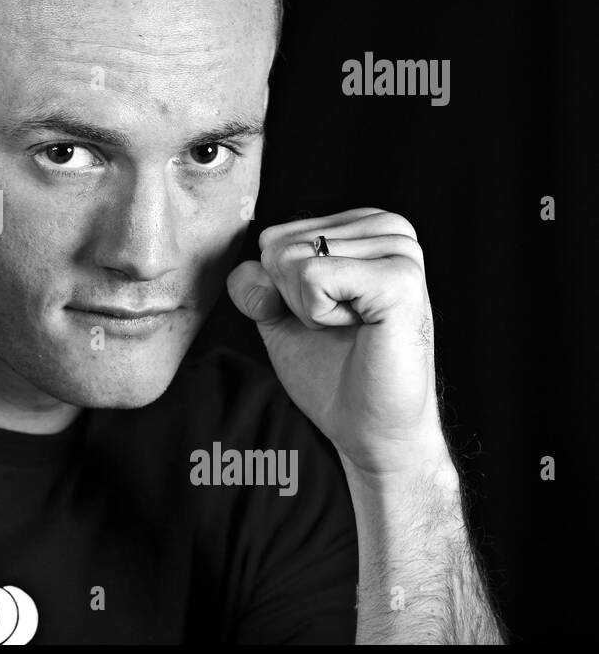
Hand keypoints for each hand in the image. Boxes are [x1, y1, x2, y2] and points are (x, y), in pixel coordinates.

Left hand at [226, 207, 444, 476]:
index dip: (280, 289)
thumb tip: (253, 270)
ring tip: (353, 328)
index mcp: (364, 227)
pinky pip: (312, 277)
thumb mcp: (278, 315)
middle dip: (292, 298)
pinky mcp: (399, 279)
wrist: (370, 427)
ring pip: (292, 259)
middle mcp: (388, 228)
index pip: (273, 236)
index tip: (325, 314)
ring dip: (309, 308)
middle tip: (340, 326)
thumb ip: (253, 282)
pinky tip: (361, 329)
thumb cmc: (332, 371)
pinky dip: (320, 314)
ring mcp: (400, 250)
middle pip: (278, 245)